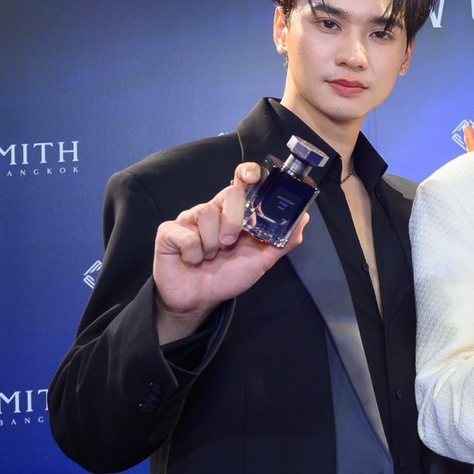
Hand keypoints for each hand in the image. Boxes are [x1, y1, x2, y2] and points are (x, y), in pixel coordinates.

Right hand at [153, 162, 303, 343]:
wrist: (199, 300)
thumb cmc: (227, 276)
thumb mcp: (261, 261)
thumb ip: (282, 241)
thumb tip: (303, 219)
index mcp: (234, 212)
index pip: (241, 180)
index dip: (248, 172)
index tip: (254, 178)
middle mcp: (213, 210)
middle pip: (229, 192)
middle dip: (234, 221)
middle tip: (229, 244)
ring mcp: (190, 219)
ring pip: (206, 212)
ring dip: (212, 243)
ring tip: (210, 257)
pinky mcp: (170, 232)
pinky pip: (186, 234)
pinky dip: (194, 252)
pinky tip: (193, 260)